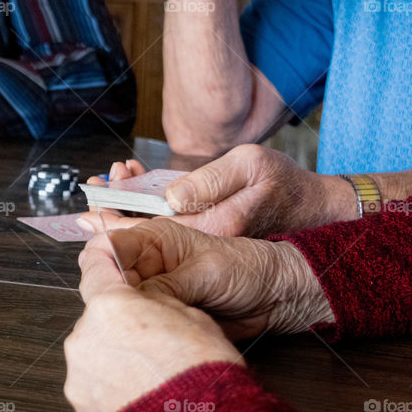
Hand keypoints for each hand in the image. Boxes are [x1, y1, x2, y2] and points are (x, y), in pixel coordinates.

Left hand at [65, 239, 242, 411]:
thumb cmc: (202, 377)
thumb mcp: (193, 318)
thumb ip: (159, 302)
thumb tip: (149, 303)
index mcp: (111, 305)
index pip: (98, 269)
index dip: (107, 264)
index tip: (107, 259)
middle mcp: (84, 336)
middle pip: (97, 320)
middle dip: (120, 328)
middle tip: (154, 344)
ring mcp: (78, 375)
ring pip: (94, 355)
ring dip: (115, 361)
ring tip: (152, 378)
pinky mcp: (81, 407)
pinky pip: (95, 387)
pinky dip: (113, 389)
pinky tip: (143, 399)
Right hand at [79, 218, 333, 340]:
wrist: (276, 297)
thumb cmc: (248, 269)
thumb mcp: (204, 272)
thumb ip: (164, 285)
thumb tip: (129, 302)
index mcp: (152, 240)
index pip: (107, 246)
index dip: (98, 264)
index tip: (102, 286)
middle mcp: (146, 264)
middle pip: (106, 278)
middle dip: (102, 290)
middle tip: (106, 308)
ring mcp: (151, 292)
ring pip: (119, 305)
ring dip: (117, 315)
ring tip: (118, 326)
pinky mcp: (160, 316)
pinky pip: (138, 325)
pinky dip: (133, 332)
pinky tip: (130, 339)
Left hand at [81, 144, 358, 237]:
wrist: (321, 211)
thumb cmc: (288, 184)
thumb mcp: (251, 166)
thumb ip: (209, 181)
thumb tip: (170, 197)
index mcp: (211, 229)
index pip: (150, 231)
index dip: (115, 220)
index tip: (90, 208)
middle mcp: (203, 244)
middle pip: (145, 236)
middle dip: (115, 211)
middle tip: (92, 188)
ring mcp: (205, 245)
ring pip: (155, 231)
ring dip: (131, 205)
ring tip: (115, 178)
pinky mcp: (209, 240)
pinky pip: (171, 227)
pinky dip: (151, 207)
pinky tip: (140, 186)